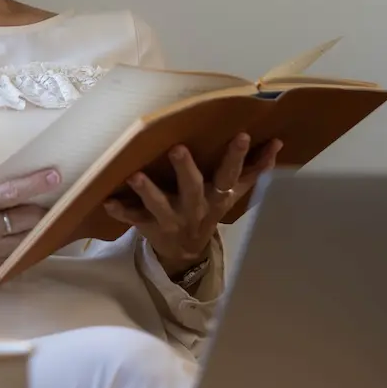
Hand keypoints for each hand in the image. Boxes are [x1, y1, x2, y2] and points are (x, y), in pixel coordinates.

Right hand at [0, 168, 60, 287]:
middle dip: (44, 211)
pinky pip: (26, 257)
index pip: (11, 192)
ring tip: (45, 224)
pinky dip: (33, 248)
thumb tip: (32, 183)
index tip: (55, 177)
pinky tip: (33, 242)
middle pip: (30, 218)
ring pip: (32, 239)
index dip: (35, 184)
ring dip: (42, 231)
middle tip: (51, 206)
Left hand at [104, 134, 281, 276]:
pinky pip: (133, 219)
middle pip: (193, 189)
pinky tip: (107, 201)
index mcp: (216, 197)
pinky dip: (120, 211)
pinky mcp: (148, 226)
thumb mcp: (232, 195)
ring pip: (159, 206)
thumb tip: (278, 142)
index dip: (237, 157)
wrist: (185, 252)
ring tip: (135, 175)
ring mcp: (171, 218)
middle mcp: (195, 208)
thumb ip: (254, 172)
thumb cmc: (208, 211)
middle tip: (177, 148)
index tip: (242, 135)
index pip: (230, 175)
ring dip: (148, 191)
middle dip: (186, 170)